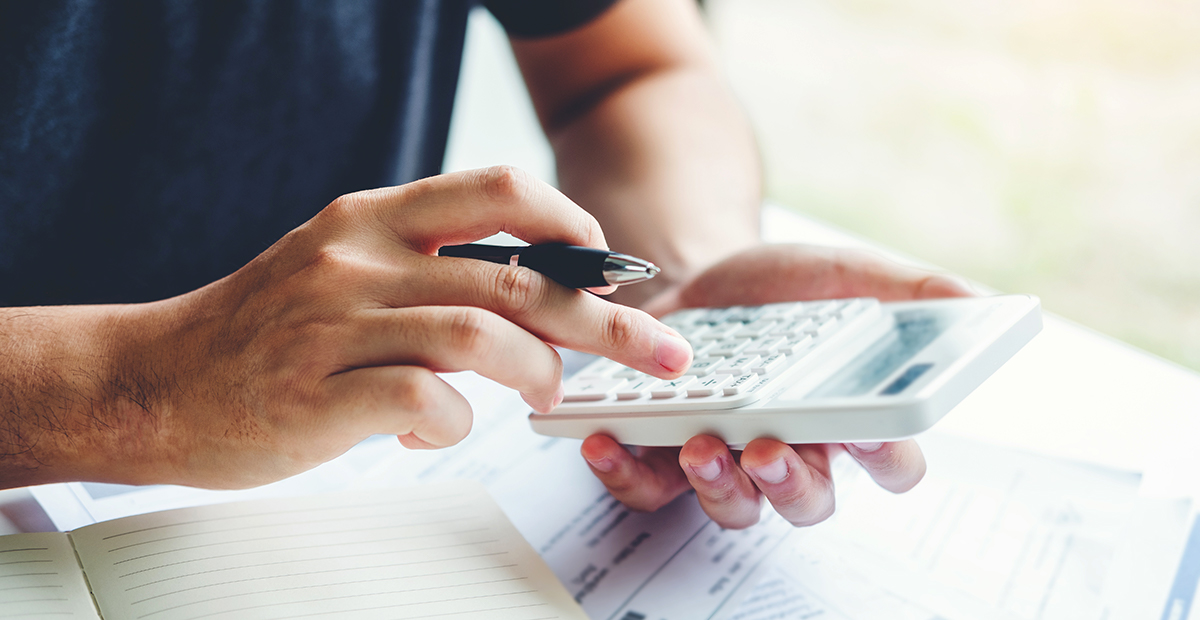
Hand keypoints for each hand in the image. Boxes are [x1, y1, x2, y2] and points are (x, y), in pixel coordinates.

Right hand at [5, 166, 695, 488]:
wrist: (150, 382)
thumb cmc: (257, 334)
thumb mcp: (337, 270)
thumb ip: (423, 271)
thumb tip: (527, 300)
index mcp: (371, 221)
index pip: (496, 190)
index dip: (568, 222)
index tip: (606, 262)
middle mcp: (359, 260)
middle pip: (517, 276)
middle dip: (606, 318)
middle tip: (657, 350)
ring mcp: (337, 325)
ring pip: (484, 332)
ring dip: (539, 370)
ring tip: (547, 394)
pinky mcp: (318, 394)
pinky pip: (425, 401)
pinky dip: (456, 423)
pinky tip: (443, 430)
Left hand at [580, 244, 973, 527]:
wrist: (689, 272)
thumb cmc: (774, 288)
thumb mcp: (841, 273)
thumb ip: (905, 288)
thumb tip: (975, 300)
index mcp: (844, 416)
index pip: (889, 461)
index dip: (887, 457)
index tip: (873, 429)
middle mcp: (790, 450)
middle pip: (809, 501)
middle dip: (792, 485)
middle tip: (771, 448)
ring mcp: (725, 458)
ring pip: (736, 508)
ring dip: (720, 485)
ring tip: (702, 443)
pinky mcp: (661, 456)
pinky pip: (649, 491)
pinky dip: (626, 472)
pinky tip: (610, 441)